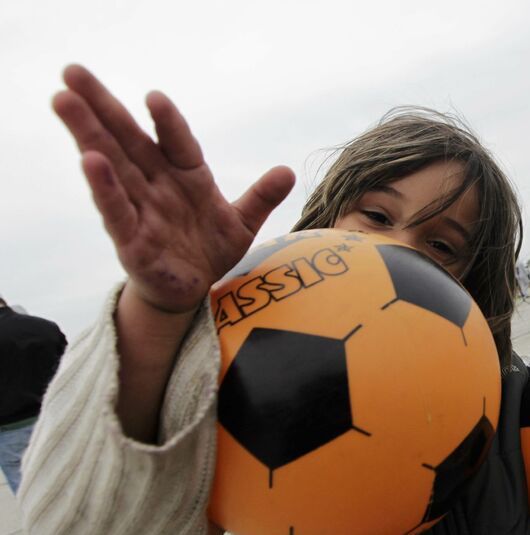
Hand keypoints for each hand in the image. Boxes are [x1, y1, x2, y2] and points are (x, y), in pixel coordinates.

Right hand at [52, 65, 295, 314]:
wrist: (189, 290)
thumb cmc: (209, 248)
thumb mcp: (241, 223)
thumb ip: (261, 197)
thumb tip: (288, 172)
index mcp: (185, 175)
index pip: (177, 142)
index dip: (168, 121)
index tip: (154, 96)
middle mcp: (156, 185)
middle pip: (127, 139)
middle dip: (100, 106)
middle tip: (72, 71)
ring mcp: (139, 209)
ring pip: (110, 165)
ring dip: (87, 134)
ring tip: (64, 101)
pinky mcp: (130, 240)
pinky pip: (115, 209)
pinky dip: (104, 187)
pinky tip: (90, 161)